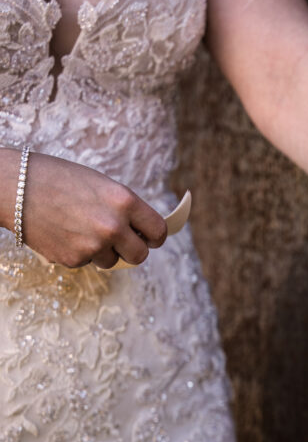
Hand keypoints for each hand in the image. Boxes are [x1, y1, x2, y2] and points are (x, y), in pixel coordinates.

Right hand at [1, 149, 167, 267]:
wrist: (14, 187)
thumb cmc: (59, 179)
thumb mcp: (101, 185)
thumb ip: (124, 209)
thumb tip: (140, 232)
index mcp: (125, 201)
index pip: (158, 230)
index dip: (155, 237)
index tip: (151, 239)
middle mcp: (113, 226)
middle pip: (140, 255)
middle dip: (134, 251)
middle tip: (124, 244)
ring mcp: (93, 245)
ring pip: (111, 261)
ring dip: (103, 251)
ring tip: (82, 229)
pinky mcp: (73, 259)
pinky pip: (86, 262)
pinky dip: (79, 252)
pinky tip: (64, 233)